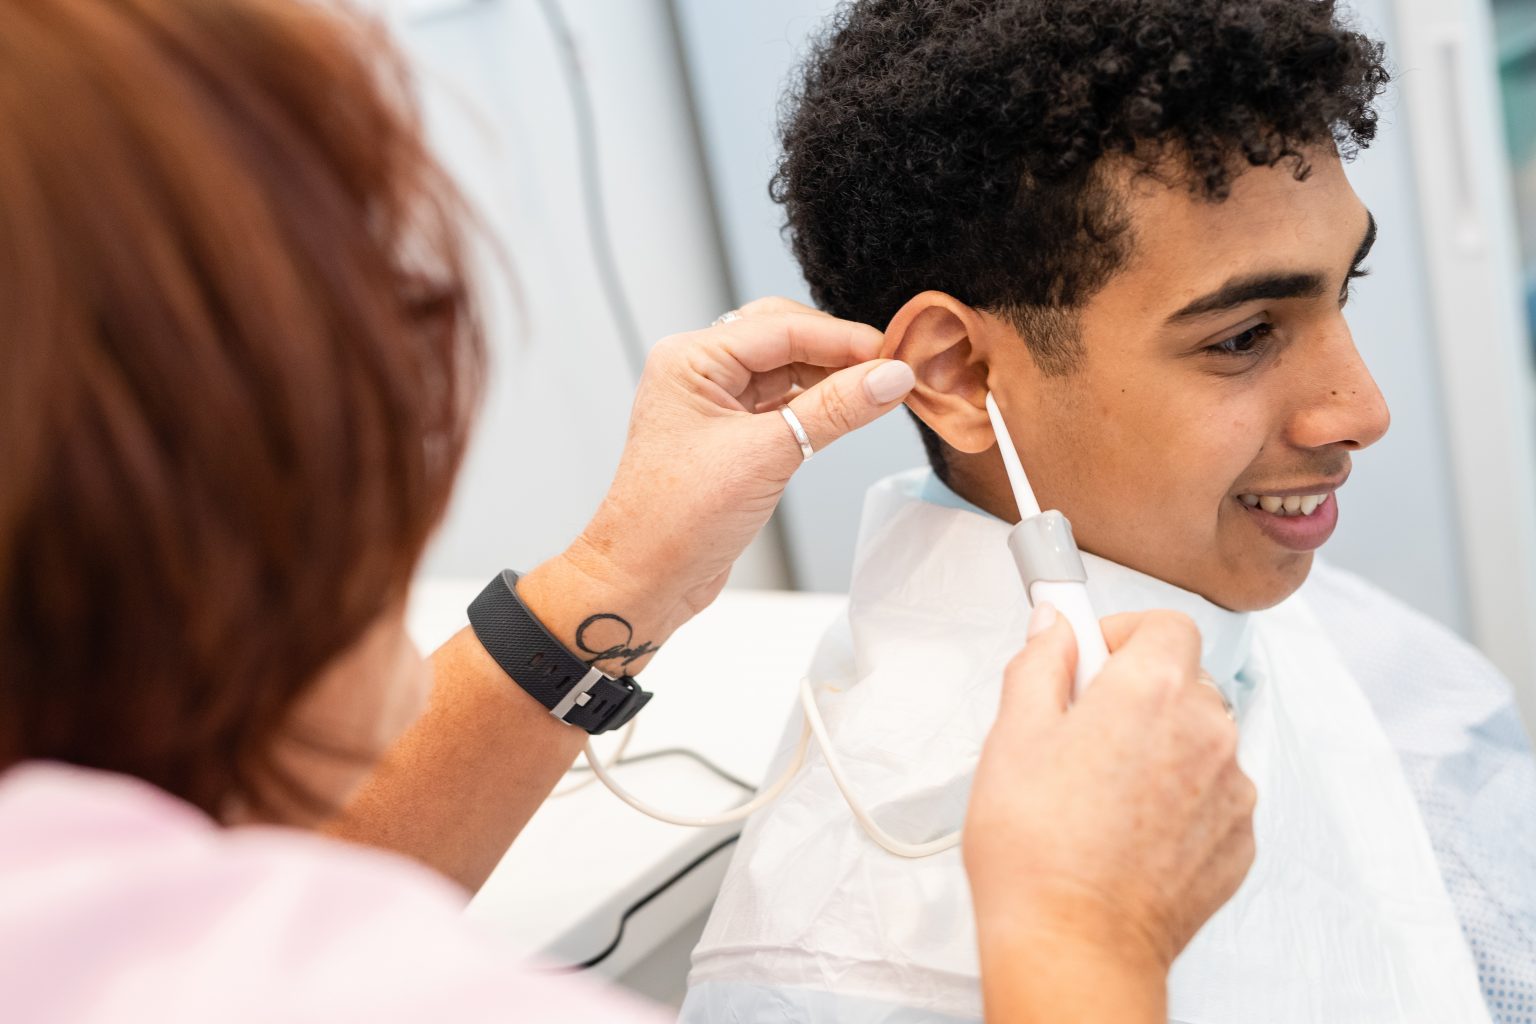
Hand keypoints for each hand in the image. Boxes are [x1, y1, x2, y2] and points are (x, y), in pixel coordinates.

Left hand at [557, 297, 914, 637]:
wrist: (645, 580)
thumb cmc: (677, 520)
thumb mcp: (767, 456)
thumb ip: (834, 410)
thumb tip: (890, 377)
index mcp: (691, 359)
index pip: (782, 328)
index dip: (843, 339)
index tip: (895, 355)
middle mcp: (699, 372)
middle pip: (784, 339)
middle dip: (838, 351)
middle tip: (890, 370)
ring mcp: (713, 404)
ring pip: (786, 371)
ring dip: (830, 379)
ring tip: (879, 391)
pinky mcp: (730, 437)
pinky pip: (782, 404)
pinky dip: (817, 407)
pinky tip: (850, 412)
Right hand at [963, 607, 1255, 1021]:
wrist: (1074, 945)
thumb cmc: (1037, 850)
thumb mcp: (1013, 734)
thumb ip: (1040, 662)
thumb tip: (1054, 627)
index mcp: (1152, 691)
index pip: (1165, 623)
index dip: (1122, 634)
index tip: (1089, 657)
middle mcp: (1207, 732)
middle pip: (1184, 680)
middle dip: (1137, 692)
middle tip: (1080, 727)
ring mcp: (1231, 790)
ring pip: (1200, 740)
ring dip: (1161, 747)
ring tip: (1099, 792)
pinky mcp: (1238, 842)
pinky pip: (1213, 795)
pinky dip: (1179, 800)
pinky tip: (1127, 829)